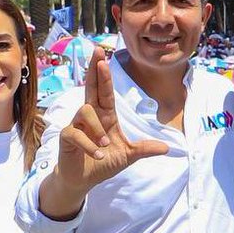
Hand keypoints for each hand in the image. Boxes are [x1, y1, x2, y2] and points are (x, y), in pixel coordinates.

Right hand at [54, 49, 167, 194]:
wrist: (83, 180)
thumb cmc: (103, 162)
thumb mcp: (128, 155)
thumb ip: (144, 149)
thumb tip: (167, 148)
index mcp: (105, 116)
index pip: (105, 91)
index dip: (104, 74)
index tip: (104, 57)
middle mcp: (90, 116)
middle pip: (90, 87)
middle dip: (94, 70)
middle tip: (97, 52)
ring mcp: (76, 125)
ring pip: (85, 111)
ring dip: (97, 128)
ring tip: (104, 144)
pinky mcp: (66, 137)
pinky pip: (75, 133)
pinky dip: (88, 144)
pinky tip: (97, 154)